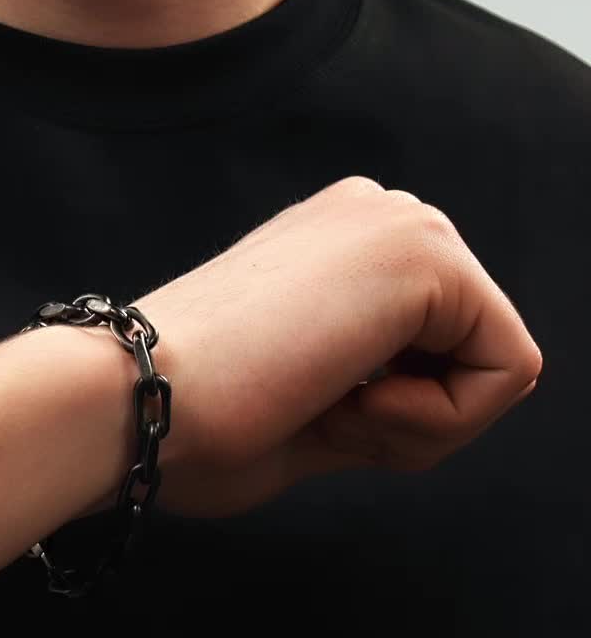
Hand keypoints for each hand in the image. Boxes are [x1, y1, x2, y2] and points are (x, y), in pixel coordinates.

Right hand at [132, 176, 541, 515]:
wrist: (130, 397)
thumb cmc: (188, 417)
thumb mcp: (304, 405)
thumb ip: (376, 391)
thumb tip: (435, 398)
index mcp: (338, 245)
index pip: (430, 346)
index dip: (385, 415)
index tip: (301, 410)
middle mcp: (374, 216)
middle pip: (467, 350)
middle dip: (410, 415)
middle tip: (318, 415)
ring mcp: (401, 224)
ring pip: (490, 361)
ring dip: (419, 420)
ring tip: (326, 406)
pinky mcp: (425, 255)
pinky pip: (507, 368)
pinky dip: (441, 421)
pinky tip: (352, 403)